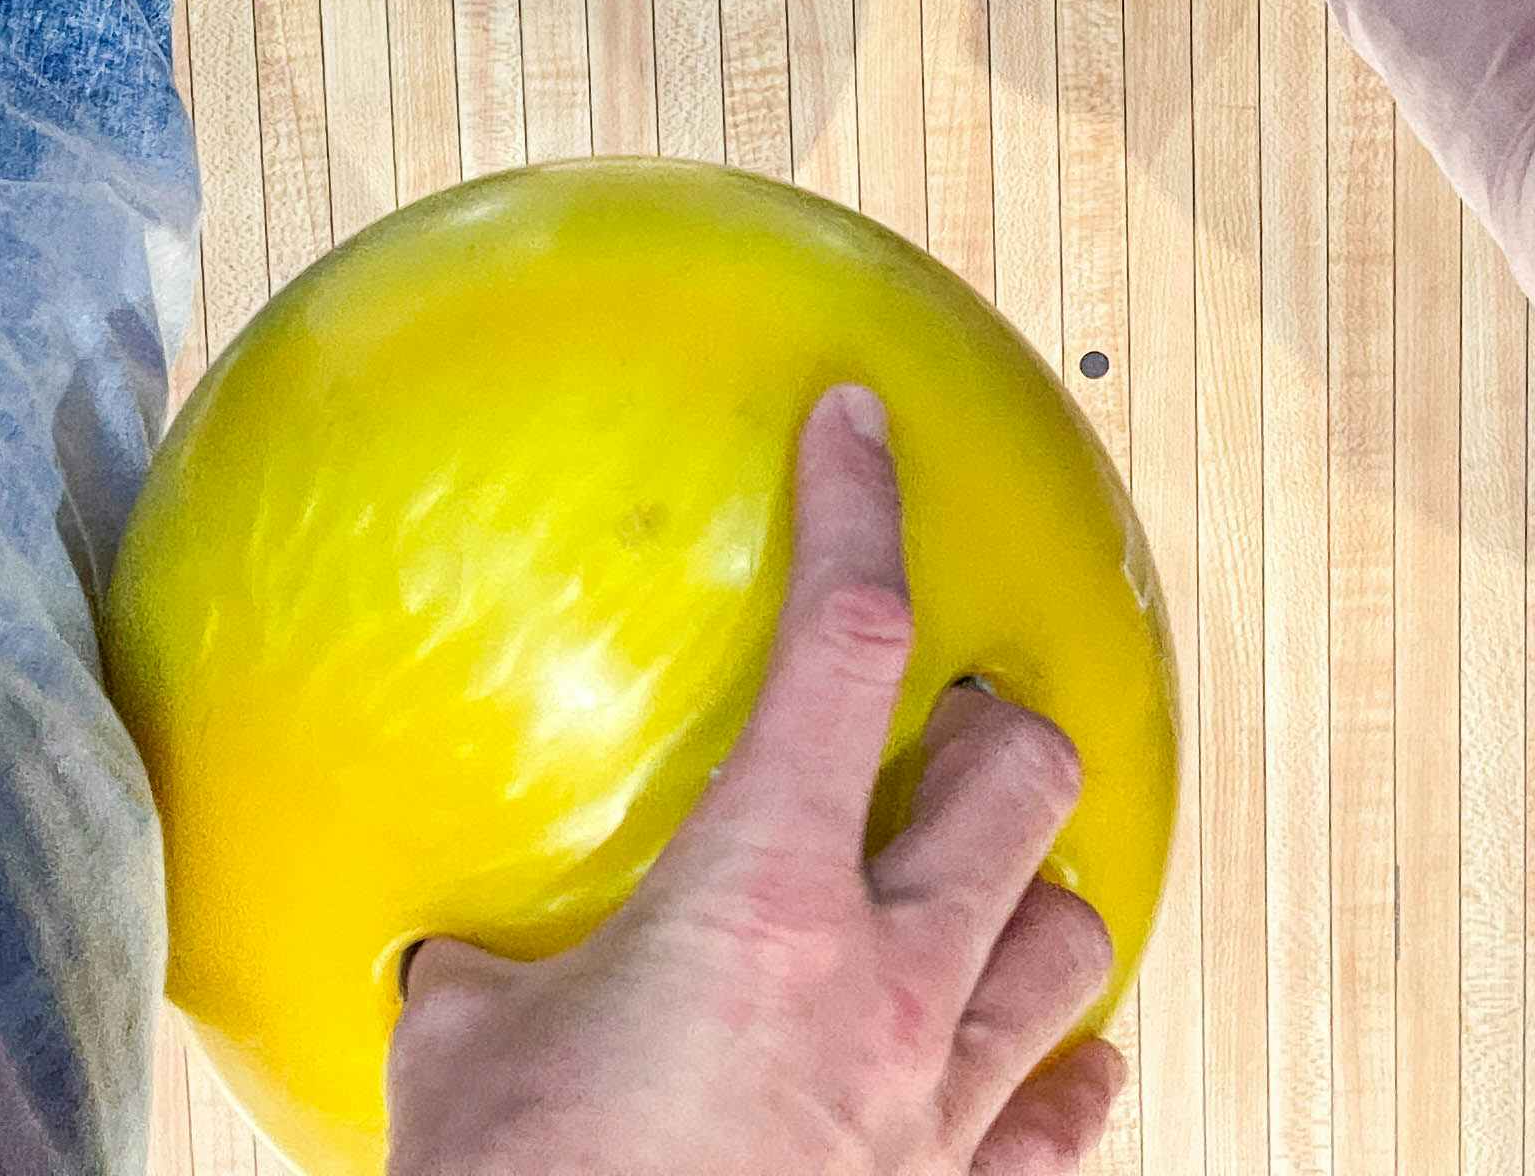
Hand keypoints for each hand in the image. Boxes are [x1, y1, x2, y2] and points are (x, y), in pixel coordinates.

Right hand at [384, 390, 1127, 1175]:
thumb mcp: (462, 1064)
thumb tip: (459, 958)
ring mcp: (946, 1113)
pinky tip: (1048, 1062)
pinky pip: (1065, 1124)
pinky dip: (1064, 1074)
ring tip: (997, 881)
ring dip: (1043, 896)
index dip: (860, 510)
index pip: (844, 643)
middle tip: (954, 712)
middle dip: (1001, 726)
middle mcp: (888, 986)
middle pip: (1024, 786)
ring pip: (1075, 945)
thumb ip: (482, 982)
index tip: (858, 428)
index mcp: (762, 900)